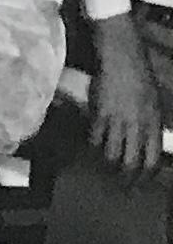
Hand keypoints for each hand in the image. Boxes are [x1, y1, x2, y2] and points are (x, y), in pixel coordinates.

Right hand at [90, 14, 164, 176]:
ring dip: (107, 165)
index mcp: (154, 123)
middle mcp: (137, 126)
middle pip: (132, 162)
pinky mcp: (99, 114)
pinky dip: (91, 147)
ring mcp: (118, 121)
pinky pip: (94, 138)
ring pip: (111, 154)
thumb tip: (148, 141)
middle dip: (126, 178)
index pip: (153, 158)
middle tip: (121, 185)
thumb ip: (152, 123)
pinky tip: (90, 148)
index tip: (141, 182)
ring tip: (104, 169)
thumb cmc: (140, 77)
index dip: (147, 174)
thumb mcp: (154, 103)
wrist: (122, 58)